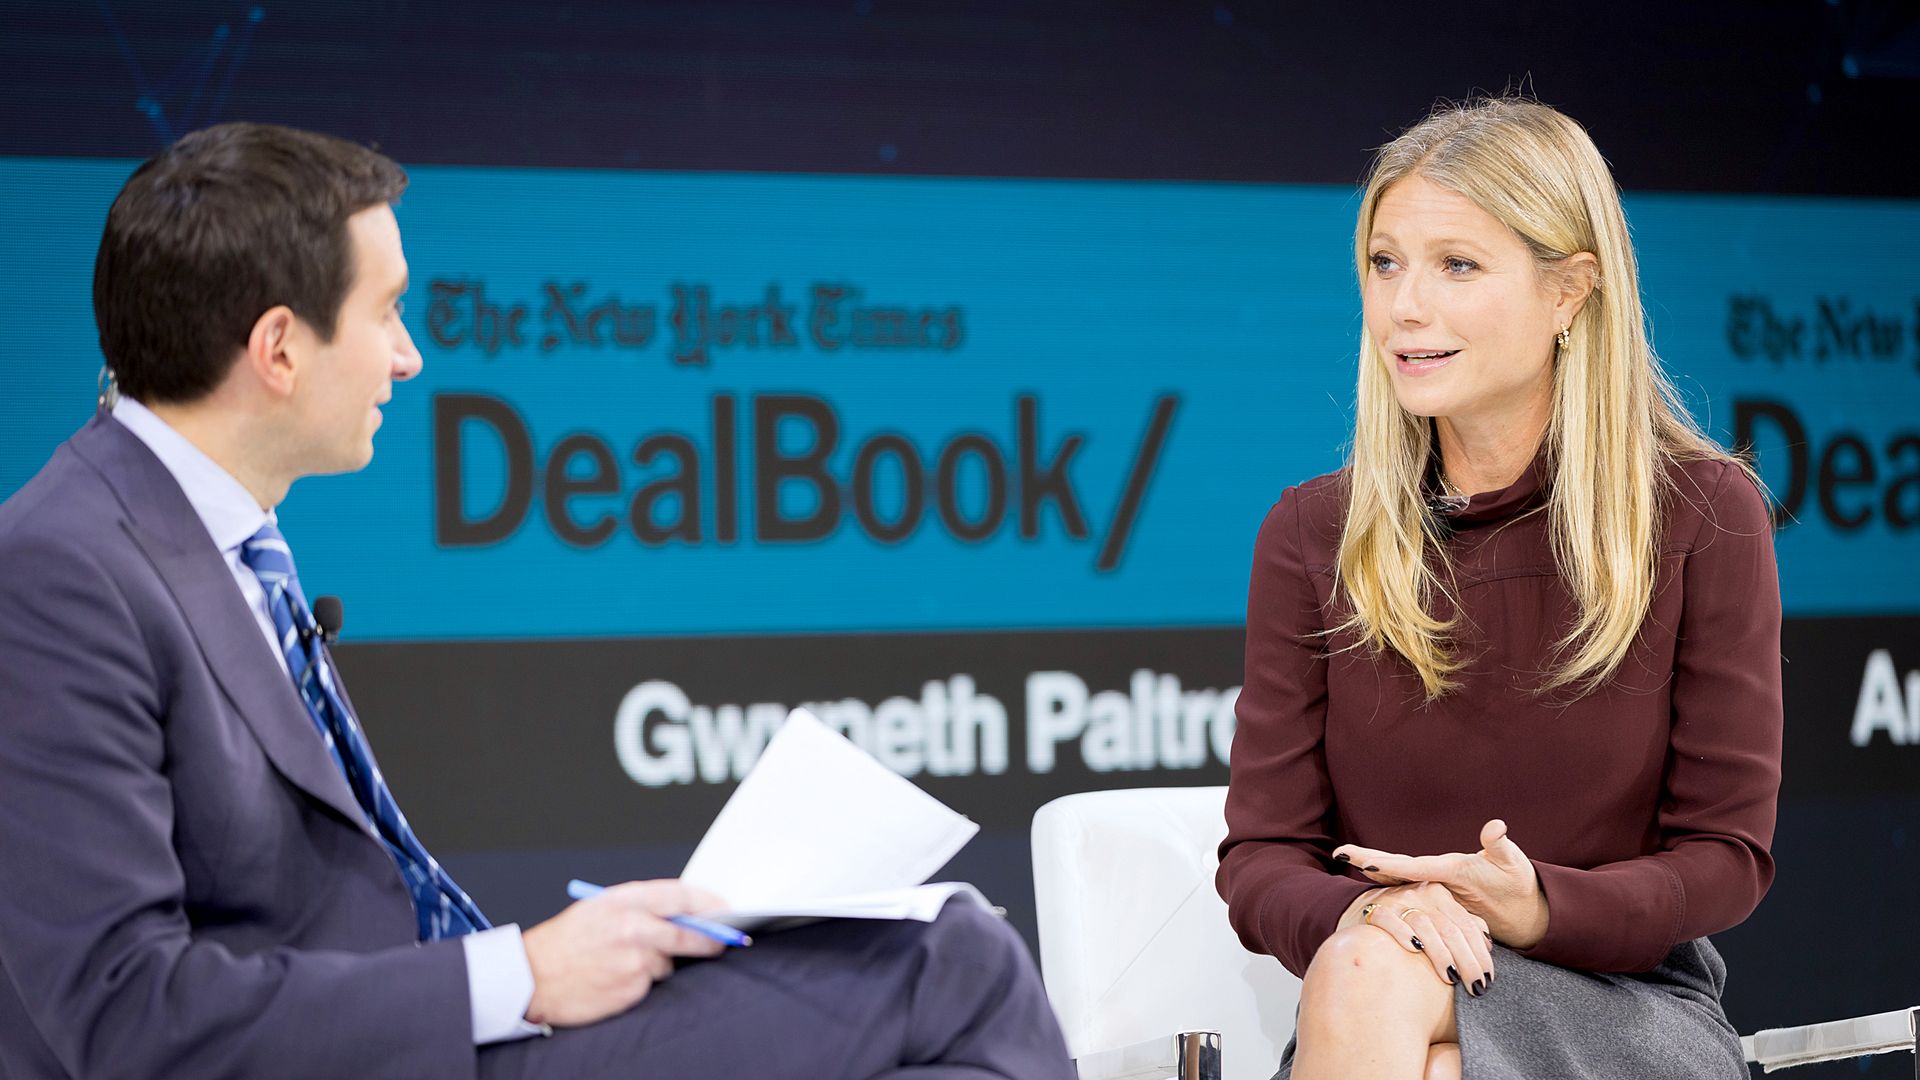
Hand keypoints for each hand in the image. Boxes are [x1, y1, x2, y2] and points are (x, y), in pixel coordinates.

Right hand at [521, 879, 728, 1026]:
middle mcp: (633, 927)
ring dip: (660, 962)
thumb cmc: (564, 942)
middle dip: (711, 938)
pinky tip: (617, 978)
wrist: (532, 977)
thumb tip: (683, 910)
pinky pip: (651, 983)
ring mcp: (634, 959)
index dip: (708, 902)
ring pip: (669, 961)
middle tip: (722, 942)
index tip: (725, 908)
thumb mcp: (599, 908)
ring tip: (625, 961)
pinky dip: (643, 982)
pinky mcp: (632, 987)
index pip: (681, 895)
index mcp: (624, 900)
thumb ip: (641, 906)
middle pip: (690, 931)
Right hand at [1332, 819, 1548, 948]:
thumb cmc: (1520, 883)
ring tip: (1347, 863)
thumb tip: (1496, 826)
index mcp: (1451, 867)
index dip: (1391, 866)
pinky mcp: (1440, 902)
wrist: (1526, 904)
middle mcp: (1439, 874)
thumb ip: (1498, 846)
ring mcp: (1438, 887)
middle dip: (1369, 859)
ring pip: (1399, 878)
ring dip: (1373, 871)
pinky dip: (1388, 889)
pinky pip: (1409, 895)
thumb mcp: (1512, 863)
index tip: (1366, 863)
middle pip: (1398, 866)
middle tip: (1341, 853)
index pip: (1415, 865)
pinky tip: (1373, 890)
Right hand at [1338, 880, 1495, 994]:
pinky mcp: (1375, 909)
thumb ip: (1462, 925)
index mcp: (1441, 893)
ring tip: (1450, 978)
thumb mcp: (1439, 917)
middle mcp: (1421, 892)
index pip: (1466, 926)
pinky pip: (1390, 920)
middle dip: (1467, 961)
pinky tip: (1414, 950)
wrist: (1363, 911)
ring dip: (1440, 953)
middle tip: (1476, 986)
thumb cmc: (1410, 923)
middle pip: (1450, 929)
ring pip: (1425, 925)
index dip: (1480, 953)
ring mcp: (1397, 899)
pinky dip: (1402, 933)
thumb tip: (1488, 944)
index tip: (1489, 979)